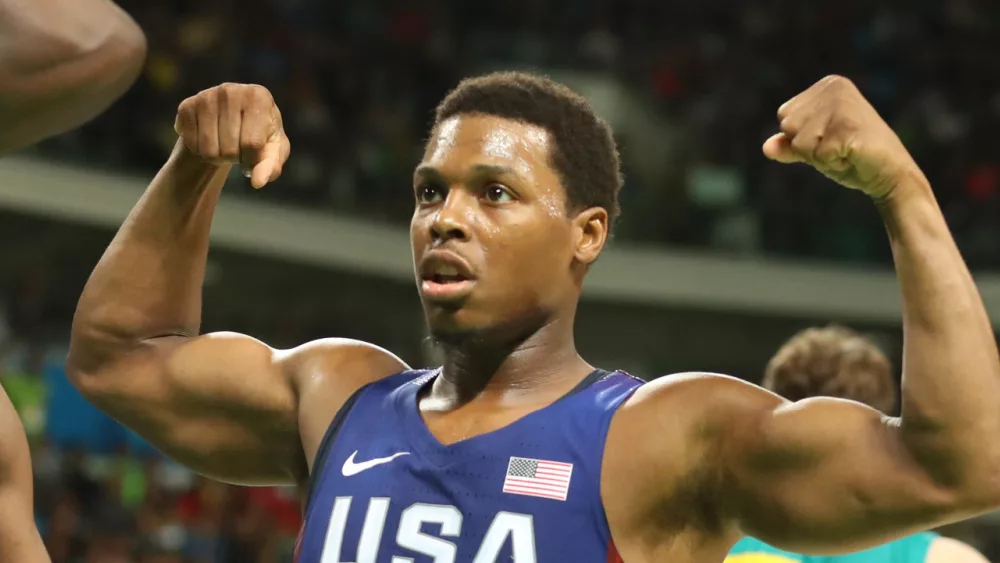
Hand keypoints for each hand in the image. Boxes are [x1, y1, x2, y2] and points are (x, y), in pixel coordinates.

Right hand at [174, 83, 289, 188]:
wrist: (231, 120)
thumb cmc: (259, 135)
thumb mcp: (273, 150)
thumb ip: (270, 166)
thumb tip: (258, 183)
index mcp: (259, 96)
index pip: (252, 144)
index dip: (253, 160)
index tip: (254, 156)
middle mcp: (231, 91)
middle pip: (230, 150)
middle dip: (235, 159)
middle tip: (238, 149)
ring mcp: (206, 96)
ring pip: (209, 151)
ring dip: (218, 158)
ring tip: (225, 144)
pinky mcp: (186, 107)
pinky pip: (192, 146)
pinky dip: (201, 151)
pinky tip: (209, 138)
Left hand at [763, 75, 918, 199]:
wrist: (890, 174)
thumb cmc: (852, 158)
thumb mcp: (814, 148)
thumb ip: (788, 145)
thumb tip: (765, 147)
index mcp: (828, 85)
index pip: (784, 115)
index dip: (802, 137)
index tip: (830, 138)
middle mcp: (835, 88)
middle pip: (788, 127)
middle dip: (809, 147)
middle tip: (839, 146)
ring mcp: (843, 106)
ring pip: (800, 143)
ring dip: (820, 156)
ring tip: (846, 151)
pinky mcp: (848, 128)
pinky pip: (817, 156)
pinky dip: (832, 164)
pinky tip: (852, 156)